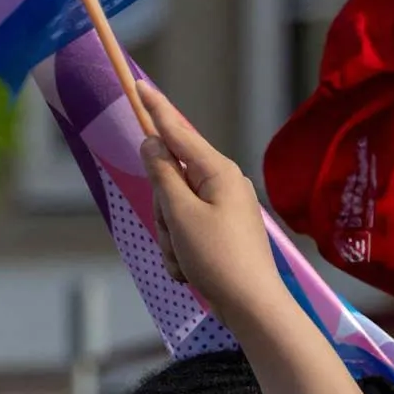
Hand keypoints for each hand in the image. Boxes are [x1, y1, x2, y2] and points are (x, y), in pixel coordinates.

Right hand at [138, 82, 287, 324]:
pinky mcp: (223, 230)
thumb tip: (153, 142)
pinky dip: (181, 251)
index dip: (156, 110)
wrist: (253, 307)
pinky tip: (190, 272)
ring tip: (185, 261)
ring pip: (175, 210)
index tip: (140, 85)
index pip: (178, 132)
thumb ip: (163, 176)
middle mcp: (224, 183)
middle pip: (171, 180)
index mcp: (218, 171)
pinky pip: (187, 230)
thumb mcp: (182, 215)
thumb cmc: (218, 258)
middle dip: (163, 212)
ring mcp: (225, 207)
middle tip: (175, 238)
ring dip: (170, 238)